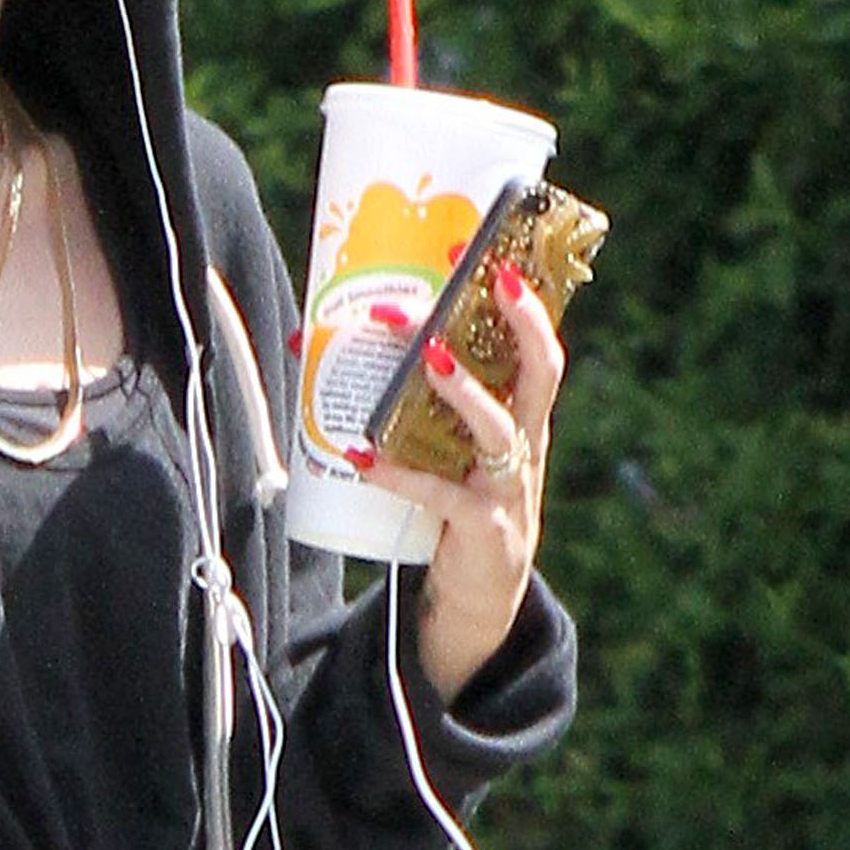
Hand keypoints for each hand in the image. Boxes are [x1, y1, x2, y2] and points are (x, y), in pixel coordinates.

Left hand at [359, 266, 563, 703]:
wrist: (479, 594)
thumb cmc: (455, 501)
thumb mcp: (443, 445)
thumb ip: (399, 397)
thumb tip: (307, 337)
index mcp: (521, 415)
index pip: (537, 348)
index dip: (525, 302)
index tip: (492, 256)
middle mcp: (525, 444)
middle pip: (541, 373)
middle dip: (522, 323)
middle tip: (489, 280)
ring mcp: (508, 487)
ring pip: (498, 431)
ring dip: (463, 391)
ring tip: (428, 357)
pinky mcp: (482, 527)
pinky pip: (440, 496)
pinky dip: (399, 475)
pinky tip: (360, 455)